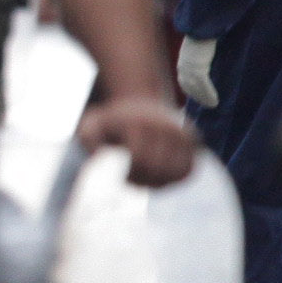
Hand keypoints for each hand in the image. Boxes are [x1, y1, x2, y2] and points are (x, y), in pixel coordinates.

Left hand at [77, 91, 198, 188]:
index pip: (140, 159)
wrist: (139, 99)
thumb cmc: (113, 120)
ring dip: (160, 182)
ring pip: (176, 172)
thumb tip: (99, 156)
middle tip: (132, 179)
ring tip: (146, 178)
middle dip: (143, 180)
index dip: (130, 176)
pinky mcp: (192, 141)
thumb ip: (89, 139)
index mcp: (141, 123)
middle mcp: (165, 127)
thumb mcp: (92, 124)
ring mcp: (182, 133)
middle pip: (158, 168)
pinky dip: (175, 179)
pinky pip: (189, 170)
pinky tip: (160, 176)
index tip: (121, 176)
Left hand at [176, 34, 217, 106]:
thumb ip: (200, 57)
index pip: (184, 82)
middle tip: (207, 105)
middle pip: (189, 88)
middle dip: (197, 98)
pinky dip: (209, 94)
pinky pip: (204, 85)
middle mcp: (183, 67)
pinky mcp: (198, 68)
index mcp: (183, 63)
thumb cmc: (204, 35)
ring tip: (213, 106)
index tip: (198, 99)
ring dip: (204, 99)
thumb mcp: (198, 49)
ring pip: (196, 89)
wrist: (203, 28)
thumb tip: (206, 63)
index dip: (191, 92)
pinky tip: (215, 101)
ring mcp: (189, 69)